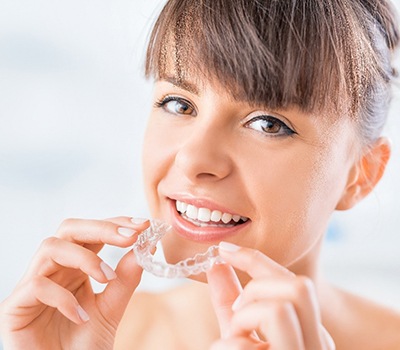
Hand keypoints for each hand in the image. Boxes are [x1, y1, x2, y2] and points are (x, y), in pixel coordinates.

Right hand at [0, 216, 148, 349]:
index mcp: (76, 267)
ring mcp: (33, 286)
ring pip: (50, 247)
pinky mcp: (15, 307)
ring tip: (107, 278)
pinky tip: (81, 316)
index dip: (116, 223)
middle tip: (130, 237)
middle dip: (102, 228)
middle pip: (69, 229)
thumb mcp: (111, 309)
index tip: (143, 224)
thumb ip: (126, 279)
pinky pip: (36, 286)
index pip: (92, 233)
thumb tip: (145, 246)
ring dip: (84, 258)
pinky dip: (63, 297)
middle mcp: (54, 270)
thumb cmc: (83, 346)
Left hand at [207, 242, 334, 349]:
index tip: (225, 249)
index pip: (294, 282)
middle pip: (300, 286)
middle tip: (238, 310)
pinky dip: (226, 347)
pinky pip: (248, 346)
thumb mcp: (238, 331)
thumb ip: (231, 301)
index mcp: (309, 329)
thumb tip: (217, 264)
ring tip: (234, 339)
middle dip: (257, 287)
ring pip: (279, 309)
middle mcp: (317, 344)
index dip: (255, 259)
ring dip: (243, 319)